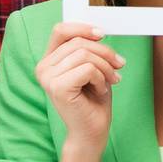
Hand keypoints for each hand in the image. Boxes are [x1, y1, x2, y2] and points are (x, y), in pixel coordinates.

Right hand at [36, 22, 123, 152]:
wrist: (91, 133)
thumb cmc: (92, 102)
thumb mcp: (90, 68)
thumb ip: (86, 50)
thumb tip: (97, 32)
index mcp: (48, 61)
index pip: (60, 30)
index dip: (82, 28)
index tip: (102, 34)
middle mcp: (43, 68)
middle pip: (78, 42)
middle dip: (104, 52)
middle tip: (118, 66)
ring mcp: (48, 78)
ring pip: (85, 54)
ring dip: (105, 67)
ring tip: (110, 80)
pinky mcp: (58, 88)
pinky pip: (88, 69)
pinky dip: (101, 78)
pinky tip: (101, 89)